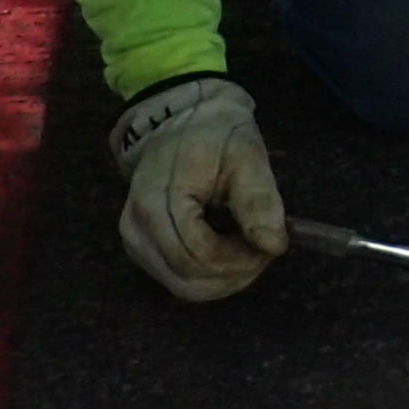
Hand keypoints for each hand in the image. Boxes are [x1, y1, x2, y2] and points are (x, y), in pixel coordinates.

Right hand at [108, 75, 284, 302]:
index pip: (199, 255)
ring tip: (248, 247)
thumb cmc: (215, 135)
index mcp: (159, 199)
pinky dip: (210, 275)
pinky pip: (177, 279)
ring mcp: (134, 241)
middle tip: (264, 248)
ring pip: (184, 287)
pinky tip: (228, 250)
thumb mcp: (246, 155)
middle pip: (189, 279)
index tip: (272, 244)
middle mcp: (137, 227)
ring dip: (224, 278)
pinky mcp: (140, 249)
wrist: (180, 121)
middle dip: (235, 272)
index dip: (241, 259)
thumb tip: (274, 246)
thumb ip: (259, 200)